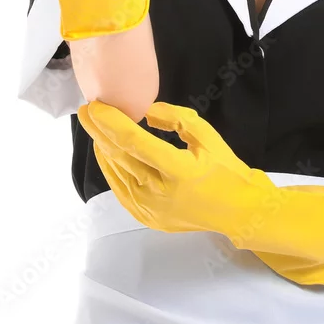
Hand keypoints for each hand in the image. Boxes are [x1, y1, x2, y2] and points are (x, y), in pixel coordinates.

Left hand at [77, 100, 323, 285]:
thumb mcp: (208, 137)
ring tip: (94, 128)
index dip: (110, 121)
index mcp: (176, 170)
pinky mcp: (147, 218)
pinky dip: (110, 170)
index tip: (96, 105)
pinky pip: (121, 190)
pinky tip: (106, 154)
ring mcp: (151, 209)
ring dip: (102, 148)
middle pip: (118, 156)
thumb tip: (148, 111)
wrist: (238, 212)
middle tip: (85, 111)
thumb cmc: (226, 171)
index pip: (132, 141)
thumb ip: (178, 119)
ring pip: (115, 173)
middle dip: (98, 131)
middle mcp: (159, 192)